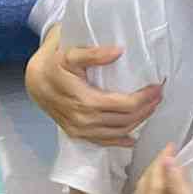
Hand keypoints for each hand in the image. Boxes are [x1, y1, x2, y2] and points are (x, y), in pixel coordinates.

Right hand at [25, 24, 161, 145]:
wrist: (34, 81)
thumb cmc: (54, 64)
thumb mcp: (71, 53)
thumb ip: (94, 54)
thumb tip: (119, 52)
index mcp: (85, 101)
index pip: (124, 105)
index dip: (144, 98)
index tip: (157, 87)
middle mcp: (84, 120)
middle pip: (125, 120)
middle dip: (146, 109)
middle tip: (158, 95)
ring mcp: (80, 130)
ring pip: (117, 133)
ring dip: (137, 122)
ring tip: (150, 108)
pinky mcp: (76, 134)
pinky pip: (102, 141)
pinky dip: (119, 141)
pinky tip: (131, 139)